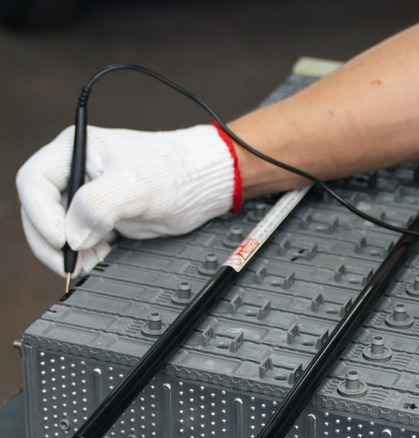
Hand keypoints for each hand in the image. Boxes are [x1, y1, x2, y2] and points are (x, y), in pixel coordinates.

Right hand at [16, 124, 240, 277]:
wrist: (203, 184)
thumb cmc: (176, 171)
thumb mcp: (135, 184)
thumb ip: (97, 205)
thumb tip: (71, 237)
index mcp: (76, 148)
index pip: (34, 181)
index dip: (39, 213)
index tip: (61, 240)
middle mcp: (75, 170)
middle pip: (39, 210)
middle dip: (52, 241)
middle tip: (71, 263)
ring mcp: (86, 195)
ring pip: (57, 230)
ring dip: (69, 252)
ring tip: (92, 262)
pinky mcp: (100, 217)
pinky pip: (78, 240)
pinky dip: (84, 255)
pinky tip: (100, 259)